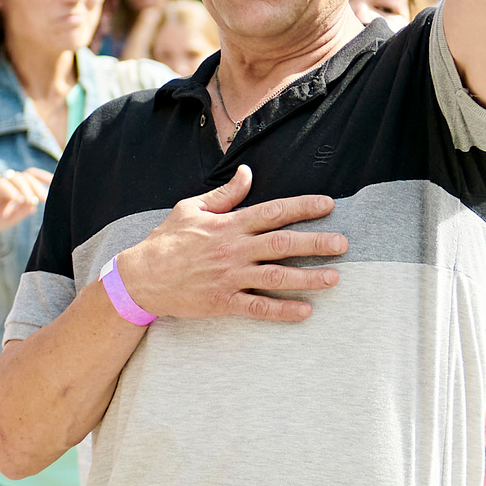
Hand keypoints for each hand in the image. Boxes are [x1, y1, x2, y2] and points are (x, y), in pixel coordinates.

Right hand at [0, 169, 50, 238]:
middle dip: (37, 186)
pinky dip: (11, 191)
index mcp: (11, 189)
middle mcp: (3, 183)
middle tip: (45, 198)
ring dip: (26, 188)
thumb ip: (21, 211)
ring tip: (32, 201)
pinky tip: (19, 200)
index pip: (30, 177)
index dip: (44, 178)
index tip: (56, 184)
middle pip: (25, 176)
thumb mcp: (7, 219)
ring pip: (14, 177)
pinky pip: (0, 183)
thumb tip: (36, 203)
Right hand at [114, 165, 346, 322]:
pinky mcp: (223, 301)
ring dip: (307, 277)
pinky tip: (305, 311)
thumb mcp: (191, 209)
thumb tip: (247, 174)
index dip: (303, 206)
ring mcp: (230, 277)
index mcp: (229, 224)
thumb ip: (224, 195)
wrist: (141, 277)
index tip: (328, 205)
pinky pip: (258, 307)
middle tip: (343, 244)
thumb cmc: (167, 240)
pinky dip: (282, 310)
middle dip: (316, 243)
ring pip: (275, 276)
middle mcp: (234, 249)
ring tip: (334, 278)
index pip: (273, 211)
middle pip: (282, 243)